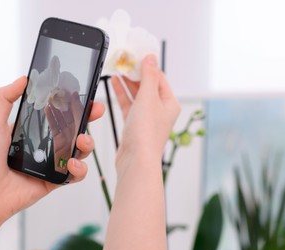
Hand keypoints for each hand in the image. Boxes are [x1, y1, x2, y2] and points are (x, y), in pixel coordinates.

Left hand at [0, 76, 103, 223]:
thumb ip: (5, 99)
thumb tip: (23, 78)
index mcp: (35, 129)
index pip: (59, 113)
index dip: (74, 104)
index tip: (85, 95)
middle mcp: (47, 144)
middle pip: (75, 129)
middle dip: (89, 119)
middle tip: (96, 111)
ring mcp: (53, 162)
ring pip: (81, 150)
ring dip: (87, 143)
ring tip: (81, 140)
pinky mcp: (56, 180)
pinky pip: (76, 174)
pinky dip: (80, 169)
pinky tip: (72, 164)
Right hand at [111, 55, 180, 174]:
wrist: (136, 160)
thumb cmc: (146, 133)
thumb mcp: (148, 98)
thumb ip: (149, 76)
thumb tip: (151, 58)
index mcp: (169, 102)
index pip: (159, 77)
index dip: (148, 65)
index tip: (136, 54)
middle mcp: (160, 110)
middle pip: (148, 85)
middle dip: (136, 72)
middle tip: (124, 60)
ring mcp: (147, 117)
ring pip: (137, 94)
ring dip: (128, 82)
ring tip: (118, 68)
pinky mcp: (135, 124)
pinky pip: (129, 104)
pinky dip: (122, 93)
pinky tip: (115, 83)